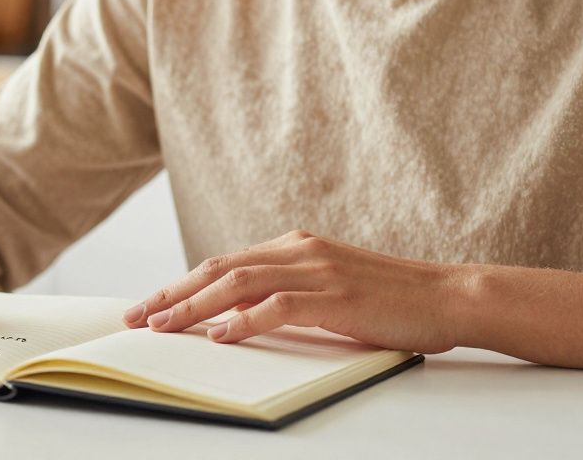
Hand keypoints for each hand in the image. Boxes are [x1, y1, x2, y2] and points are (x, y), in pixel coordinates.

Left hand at [122, 230, 467, 353]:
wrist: (449, 296)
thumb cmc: (389, 300)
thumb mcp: (326, 290)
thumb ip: (283, 296)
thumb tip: (232, 317)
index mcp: (294, 246)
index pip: (222, 264)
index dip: (180, 285)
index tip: (147, 305)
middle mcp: (298, 250)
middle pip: (218, 269)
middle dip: (171, 294)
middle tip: (134, 317)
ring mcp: (316, 269)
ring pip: (237, 284)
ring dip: (193, 306)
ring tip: (161, 326)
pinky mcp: (335, 294)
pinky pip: (278, 306)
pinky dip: (242, 320)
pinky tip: (218, 335)